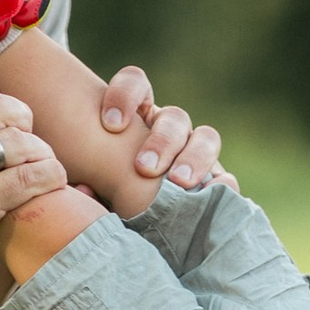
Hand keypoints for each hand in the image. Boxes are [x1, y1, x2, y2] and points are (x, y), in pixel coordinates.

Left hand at [91, 65, 224, 201]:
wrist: (123, 224)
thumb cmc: (98, 197)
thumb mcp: (86, 183)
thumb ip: (84, 181)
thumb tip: (85, 191)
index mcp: (135, 116)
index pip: (136, 84)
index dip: (125, 96)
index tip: (111, 124)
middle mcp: (167, 130)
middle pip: (173, 118)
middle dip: (161, 140)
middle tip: (144, 168)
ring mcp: (194, 154)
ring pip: (205, 138)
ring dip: (194, 157)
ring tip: (178, 182)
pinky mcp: (214, 182)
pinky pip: (226, 178)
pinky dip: (223, 183)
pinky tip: (214, 192)